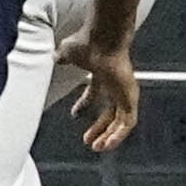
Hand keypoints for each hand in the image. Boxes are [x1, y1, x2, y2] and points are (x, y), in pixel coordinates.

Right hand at [65, 40, 141, 155]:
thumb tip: (54, 58)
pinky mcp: (130, 98)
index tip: (75, 114)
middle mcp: (114, 84)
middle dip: (99, 128)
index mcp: (100, 73)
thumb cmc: (87, 41)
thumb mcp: (67, 52)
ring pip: (120, 121)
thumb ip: (62, 57)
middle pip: (110, 112)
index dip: (84, 104)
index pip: (94, 92)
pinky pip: (128, 123)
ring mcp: (124, 91)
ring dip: (109, 136)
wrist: (103, 38)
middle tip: (89, 141)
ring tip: (98, 148)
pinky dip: (118, 135)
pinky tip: (108, 144)